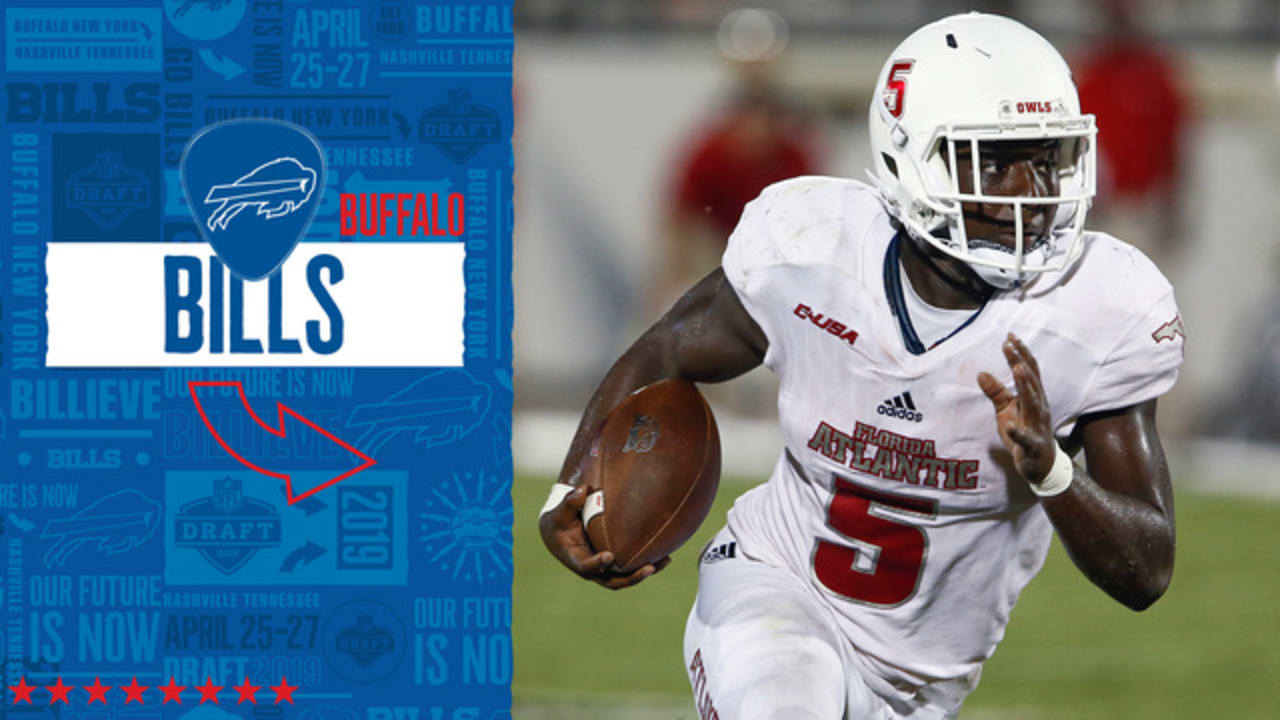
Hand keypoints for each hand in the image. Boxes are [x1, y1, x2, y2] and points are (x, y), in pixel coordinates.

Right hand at [538, 485, 669, 589]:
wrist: (558, 532)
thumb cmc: (559, 520)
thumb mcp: (559, 512)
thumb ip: (570, 502)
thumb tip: (582, 490)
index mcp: (575, 559)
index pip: (586, 567)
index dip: (597, 564)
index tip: (609, 556)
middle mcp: (591, 569)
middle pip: (612, 581)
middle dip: (631, 577)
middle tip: (648, 568)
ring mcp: (603, 569)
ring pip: (625, 577)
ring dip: (644, 572)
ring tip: (665, 561)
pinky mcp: (613, 564)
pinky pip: (630, 568)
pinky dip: (646, 564)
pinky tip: (665, 555)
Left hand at [977, 333, 1056, 483]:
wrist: (1040, 464)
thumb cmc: (1023, 432)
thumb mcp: (1006, 410)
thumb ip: (996, 392)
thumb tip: (980, 373)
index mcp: (1034, 397)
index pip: (1029, 370)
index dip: (1020, 353)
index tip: (1009, 336)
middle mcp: (1039, 407)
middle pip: (1031, 381)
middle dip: (1021, 361)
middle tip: (1010, 344)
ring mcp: (1037, 426)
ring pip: (1033, 403)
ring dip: (1025, 386)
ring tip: (1017, 368)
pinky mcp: (1031, 445)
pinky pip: (1025, 438)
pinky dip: (1017, 431)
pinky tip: (1008, 424)